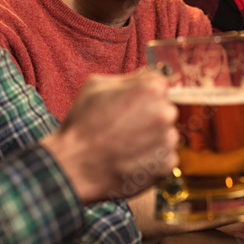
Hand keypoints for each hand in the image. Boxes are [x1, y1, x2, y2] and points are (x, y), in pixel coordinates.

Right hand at [43, 70, 178, 203]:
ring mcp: (167, 139)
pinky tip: (131, 158)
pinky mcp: (166, 163)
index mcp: (151, 88)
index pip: (159, 85)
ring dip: (152, 137)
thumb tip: (144, 78)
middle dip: (149, 115)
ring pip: (165, 133)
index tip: (130, 105)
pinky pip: (164, 156)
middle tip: (124, 126)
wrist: (75, 166)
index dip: (142, 94)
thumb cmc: (82, 124)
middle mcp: (165, 112)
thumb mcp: (97, 85)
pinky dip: (152, 158)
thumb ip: (127, 78)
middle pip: (164, 108)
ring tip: (125, 144)